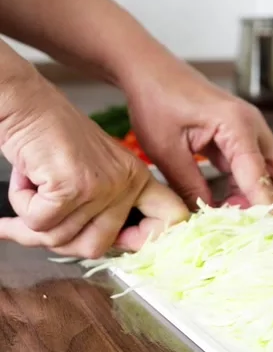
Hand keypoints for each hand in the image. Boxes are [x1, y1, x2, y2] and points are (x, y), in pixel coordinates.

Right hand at [0, 73, 187, 256]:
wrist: (26, 103)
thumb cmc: (51, 135)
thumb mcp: (93, 169)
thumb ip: (104, 207)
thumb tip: (104, 248)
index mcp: (137, 178)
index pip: (171, 219)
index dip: (150, 240)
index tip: (122, 242)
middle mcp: (126, 183)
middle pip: (95, 247)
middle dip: (60, 237)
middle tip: (42, 214)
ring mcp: (101, 186)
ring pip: (60, 238)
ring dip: (34, 218)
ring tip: (33, 184)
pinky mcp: (71, 188)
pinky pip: (39, 224)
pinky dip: (22, 207)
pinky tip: (26, 178)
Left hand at [122, 53, 272, 210]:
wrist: (150, 71)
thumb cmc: (156, 101)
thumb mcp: (166, 150)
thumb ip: (189, 186)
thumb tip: (204, 220)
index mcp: (237, 126)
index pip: (262, 176)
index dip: (264, 208)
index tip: (264, 233)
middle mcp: (253, 127)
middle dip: (268, 201)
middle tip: (234, 219)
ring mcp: (250, 131)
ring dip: (255, 195)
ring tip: (222, 212)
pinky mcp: (240, 135)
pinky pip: (255, 167)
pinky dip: (244, 186)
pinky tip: (219, 198)